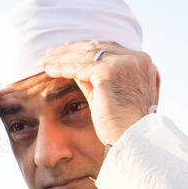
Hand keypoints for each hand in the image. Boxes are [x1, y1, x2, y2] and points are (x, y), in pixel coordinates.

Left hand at [42, 41, 158, 145]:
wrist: (134, 141)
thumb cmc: (124, 126)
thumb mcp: (111, 95)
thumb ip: (97, 79)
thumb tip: (76, 68)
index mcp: (143, 63)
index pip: (109, 48)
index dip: (85, 49)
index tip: (67, 52)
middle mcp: (137, 58)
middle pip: (97, 47)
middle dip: (71, 49)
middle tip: (51, 53)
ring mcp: (125, 63)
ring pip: (86, 54)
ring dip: (62, 57)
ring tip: (44, 61)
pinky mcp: (110, 72)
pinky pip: (79, 66)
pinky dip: (62, 67)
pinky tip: (49, 69)